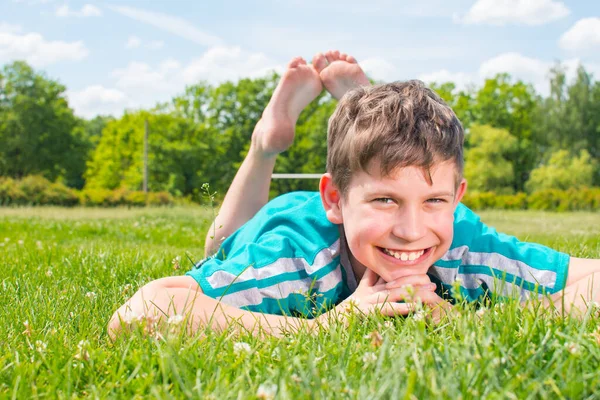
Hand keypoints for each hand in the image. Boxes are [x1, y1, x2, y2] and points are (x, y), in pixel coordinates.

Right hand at [318, 269, 440, 326]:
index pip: (391, 277)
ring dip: (414, 291)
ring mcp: (368, 299)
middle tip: (432, 281)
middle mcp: (370, 291)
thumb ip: (368, 281)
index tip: (425, 273)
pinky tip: (415, 307)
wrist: (326, 324)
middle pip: (396, 281)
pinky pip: (388, 308)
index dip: (408, 274)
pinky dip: (403, 306)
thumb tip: (375, 270)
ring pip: (395, 292)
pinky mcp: (367, 310)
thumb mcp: (356, 295)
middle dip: (415, 280)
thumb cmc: (342, 313)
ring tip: (430, 291)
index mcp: (369, 287)